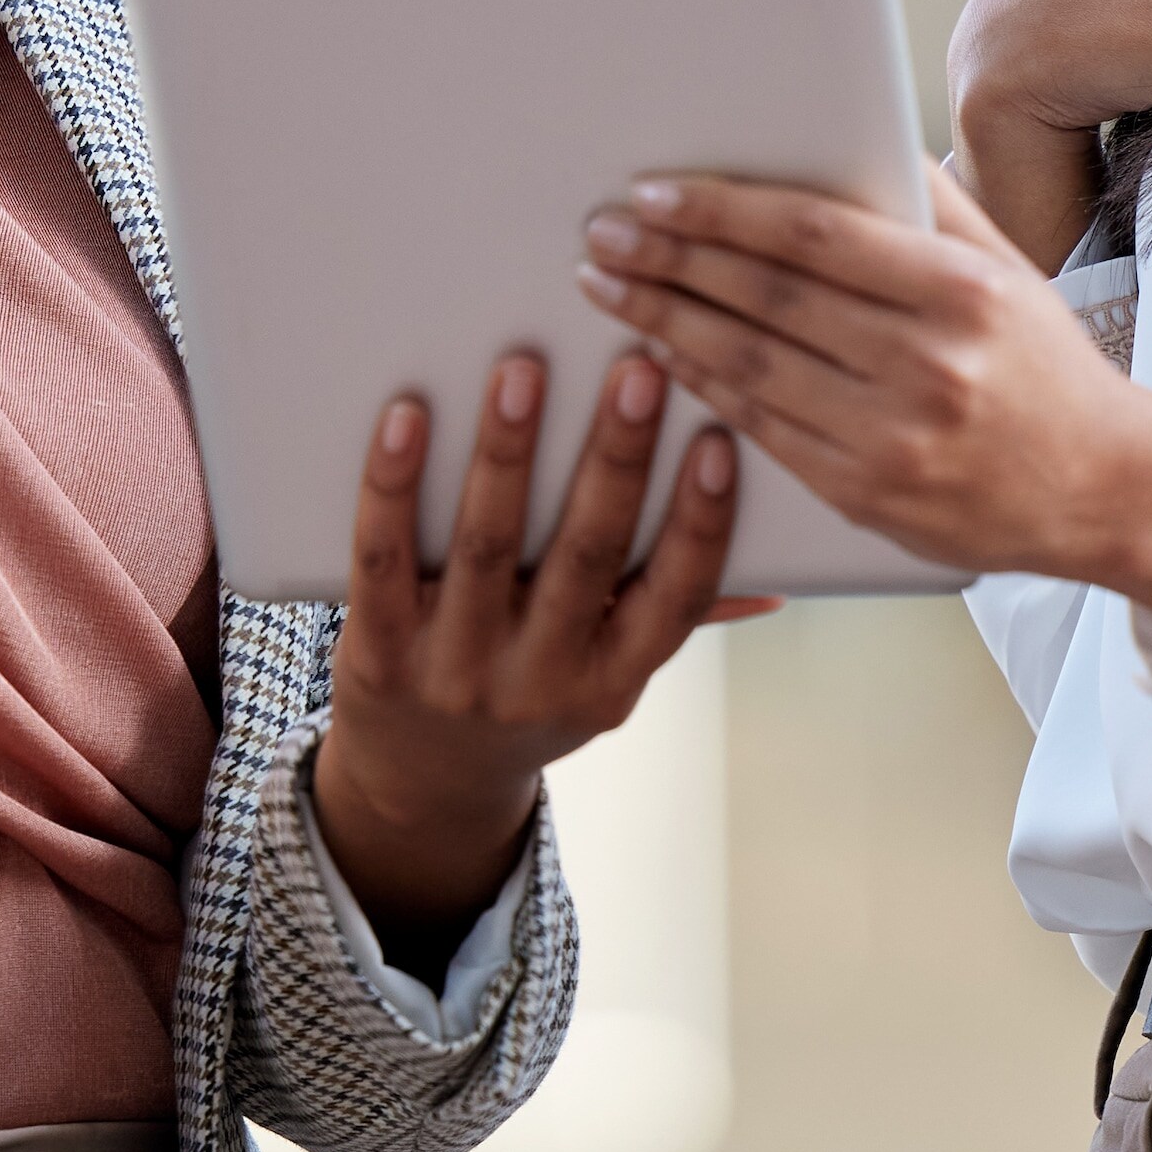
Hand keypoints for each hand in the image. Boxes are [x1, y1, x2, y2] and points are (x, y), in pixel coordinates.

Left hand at [313, 348, 754, 973]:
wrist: (419, 784)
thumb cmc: (530, 699)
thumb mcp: (605, 679)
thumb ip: (666, 616)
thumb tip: (775, 578)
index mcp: (610, 681)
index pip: (675, 599)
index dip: (700, 523)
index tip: (719, 441)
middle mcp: (539, 681)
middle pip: (585, 557)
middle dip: (615, 458)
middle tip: (637, 368)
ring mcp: (454, 671)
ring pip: (486, 547)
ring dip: (508, 453)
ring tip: (522, 370)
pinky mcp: (376, 655)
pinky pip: (383, 561)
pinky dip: (393, 487)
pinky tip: (406, 419)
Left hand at [578, 165, 1151, 616]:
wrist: (1108, 491)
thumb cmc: (1048, 370)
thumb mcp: (1008, 272)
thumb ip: (931, 208)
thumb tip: (855, 136)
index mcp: (959, 294)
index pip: (814, 237)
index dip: (723, 212)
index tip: (655, 194)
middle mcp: (926, 365)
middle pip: (766, 299)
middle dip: (669, 261)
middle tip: (603, 234)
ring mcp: (893, 438)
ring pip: (749, 367)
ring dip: (664, 322)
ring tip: (609, 287)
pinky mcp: (868, 496)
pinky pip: (760, 429)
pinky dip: (701, 386)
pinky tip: (658, 354)